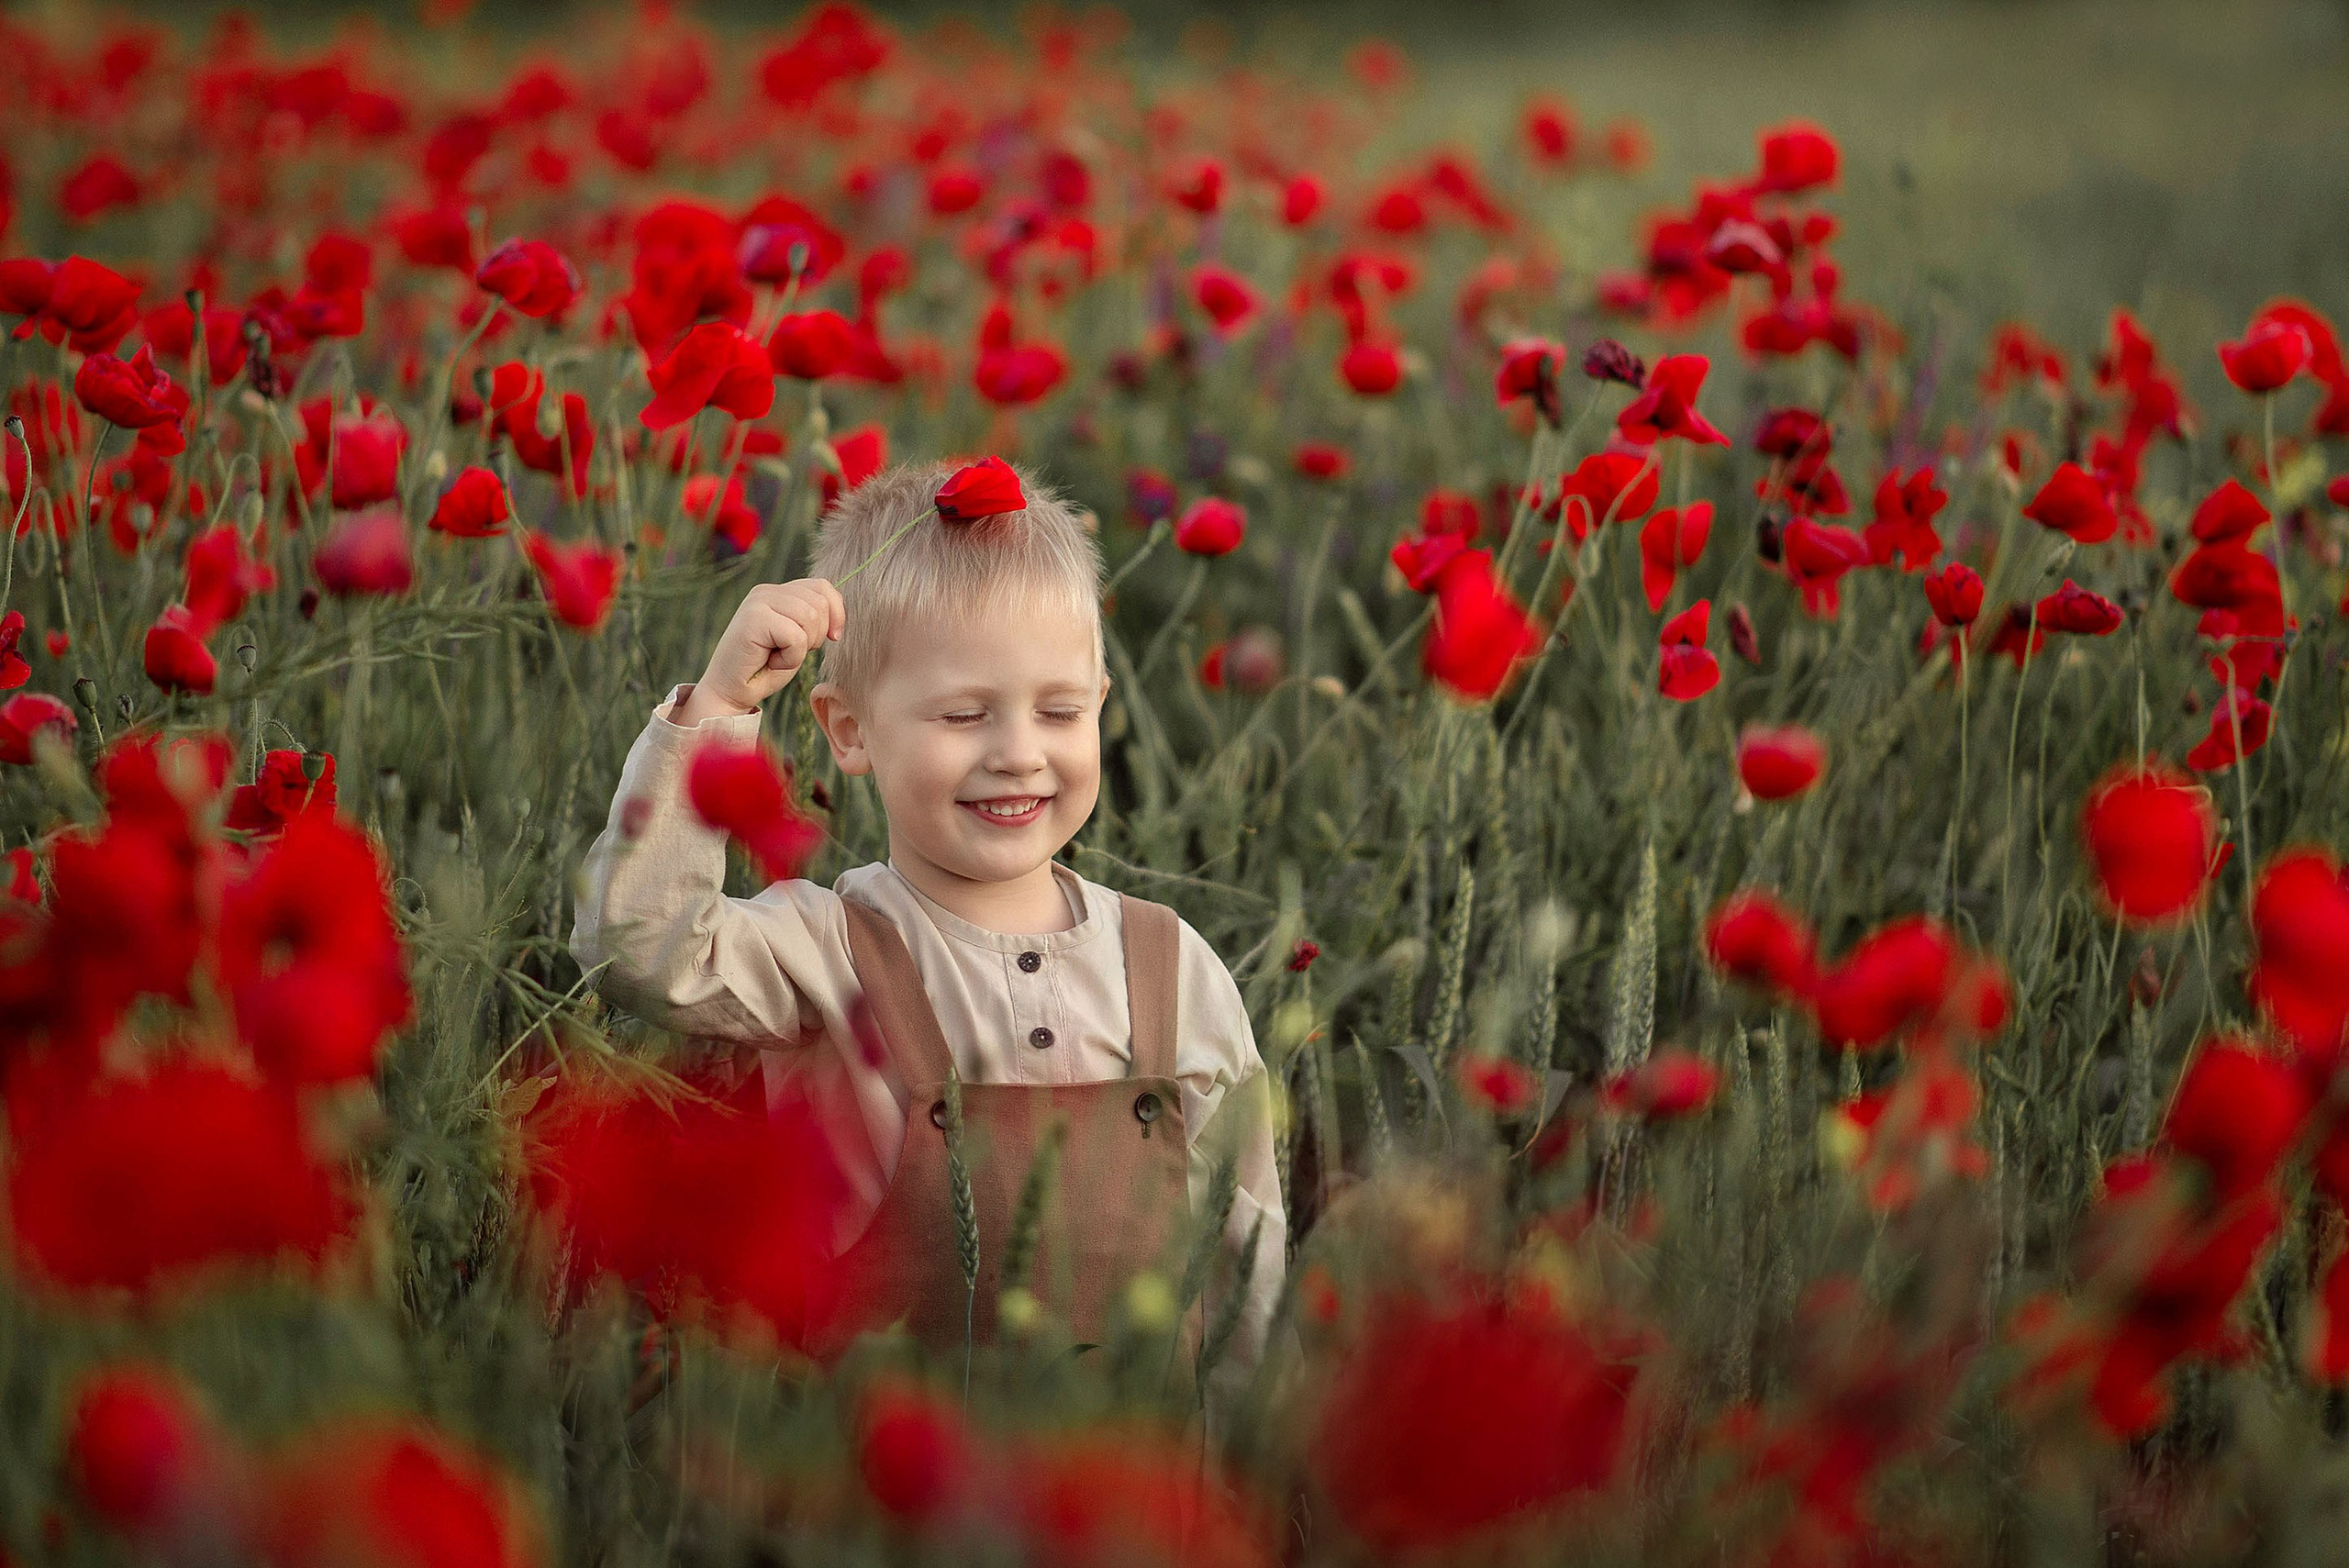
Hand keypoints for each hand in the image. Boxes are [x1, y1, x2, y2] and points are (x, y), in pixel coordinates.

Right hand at [673, 578, 844, 726]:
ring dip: (802, 648)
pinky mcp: (754, 618)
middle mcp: (766, 591)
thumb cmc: (766, 668)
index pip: (822, 586)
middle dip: (817, 635)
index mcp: (778, 592)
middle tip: (791, 651)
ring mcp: (758, 602)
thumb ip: (814, 616)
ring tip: (778, 655)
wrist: (731, 691)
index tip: (832, 637)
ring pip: (811, 617)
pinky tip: (770, 661)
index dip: (836, 613)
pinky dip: (790, 657)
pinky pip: (796, 637)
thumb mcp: (799, 638)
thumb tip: (839, 606)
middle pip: (820, 603)